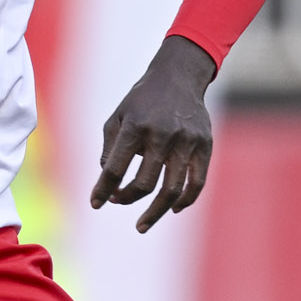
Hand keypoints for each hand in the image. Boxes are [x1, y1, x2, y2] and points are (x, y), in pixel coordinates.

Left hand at [92, 35, 218, 233]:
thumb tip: (109, 185)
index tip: (96, 203)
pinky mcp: (204, 145)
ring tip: (142, 224)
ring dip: (155, 212)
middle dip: (126, 198)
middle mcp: (162, 134)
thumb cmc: (142, 101)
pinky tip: (173, 209)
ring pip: (171, 190)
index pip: (115, 168)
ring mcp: (186, 140)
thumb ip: (109, 151)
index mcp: (135, 126)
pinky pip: (197, 183)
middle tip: (117, 201)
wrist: (178, 76)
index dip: (103, 190)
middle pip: (144, 183)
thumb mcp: (117, 117)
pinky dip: (185, 201)